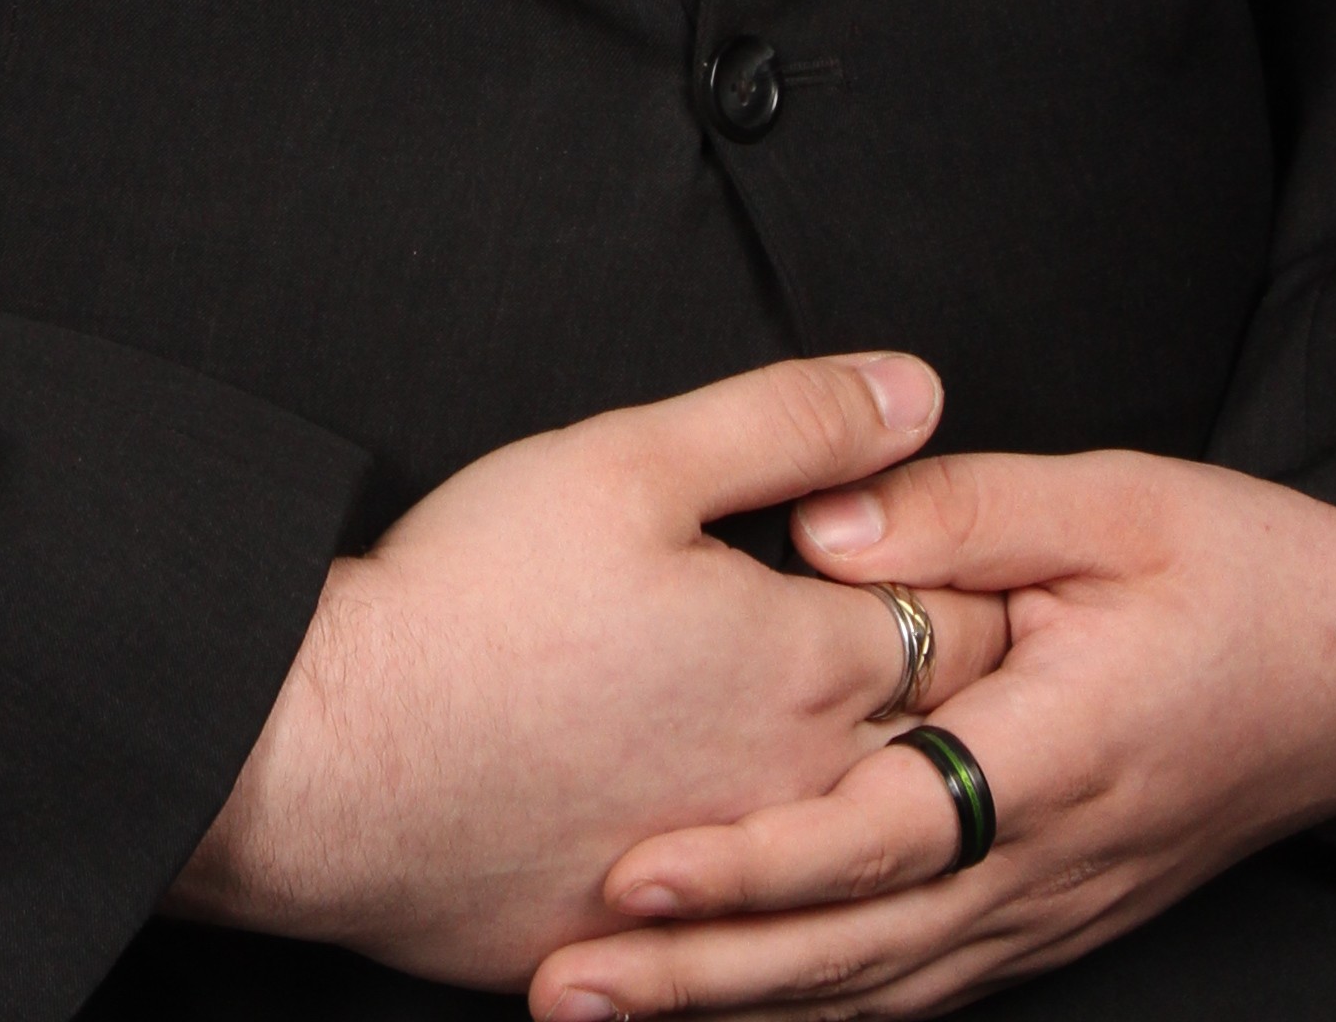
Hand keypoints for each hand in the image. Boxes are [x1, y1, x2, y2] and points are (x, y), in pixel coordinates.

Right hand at [172, 354, 1010, 989]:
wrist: (337, 766)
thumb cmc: (475, 605)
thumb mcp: (634, 459)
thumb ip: (790, 420)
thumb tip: (917, 392)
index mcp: (808, 665)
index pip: (967, 629)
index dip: (986, 588)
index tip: (998, 566)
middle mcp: (797, 790)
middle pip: (939, 749)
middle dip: (970, 701)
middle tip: (992, 665)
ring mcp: (733, 883)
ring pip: (865, 851)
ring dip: (894, 804)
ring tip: (900, 762)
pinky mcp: (656, 944)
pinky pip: (769, 933)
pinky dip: (797, 897)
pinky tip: (788, 871)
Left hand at [527, 449, 1335, 1013]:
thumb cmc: (1256, 568)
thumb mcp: (1118, 495)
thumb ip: (960, 509)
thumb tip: (818, 528)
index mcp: (1061, 752)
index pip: (878, 836)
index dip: (752, 866)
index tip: (634, 873)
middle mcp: (1053, 861)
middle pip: (854, 947)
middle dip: (703, 978)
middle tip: (565, 984)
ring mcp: (1061, 907)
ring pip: (884, 990)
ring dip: (745, 1012)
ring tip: (606, 1010)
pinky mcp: (1063, 914)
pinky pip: (930, 985)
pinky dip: (830, 1014)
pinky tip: (743, 1018)